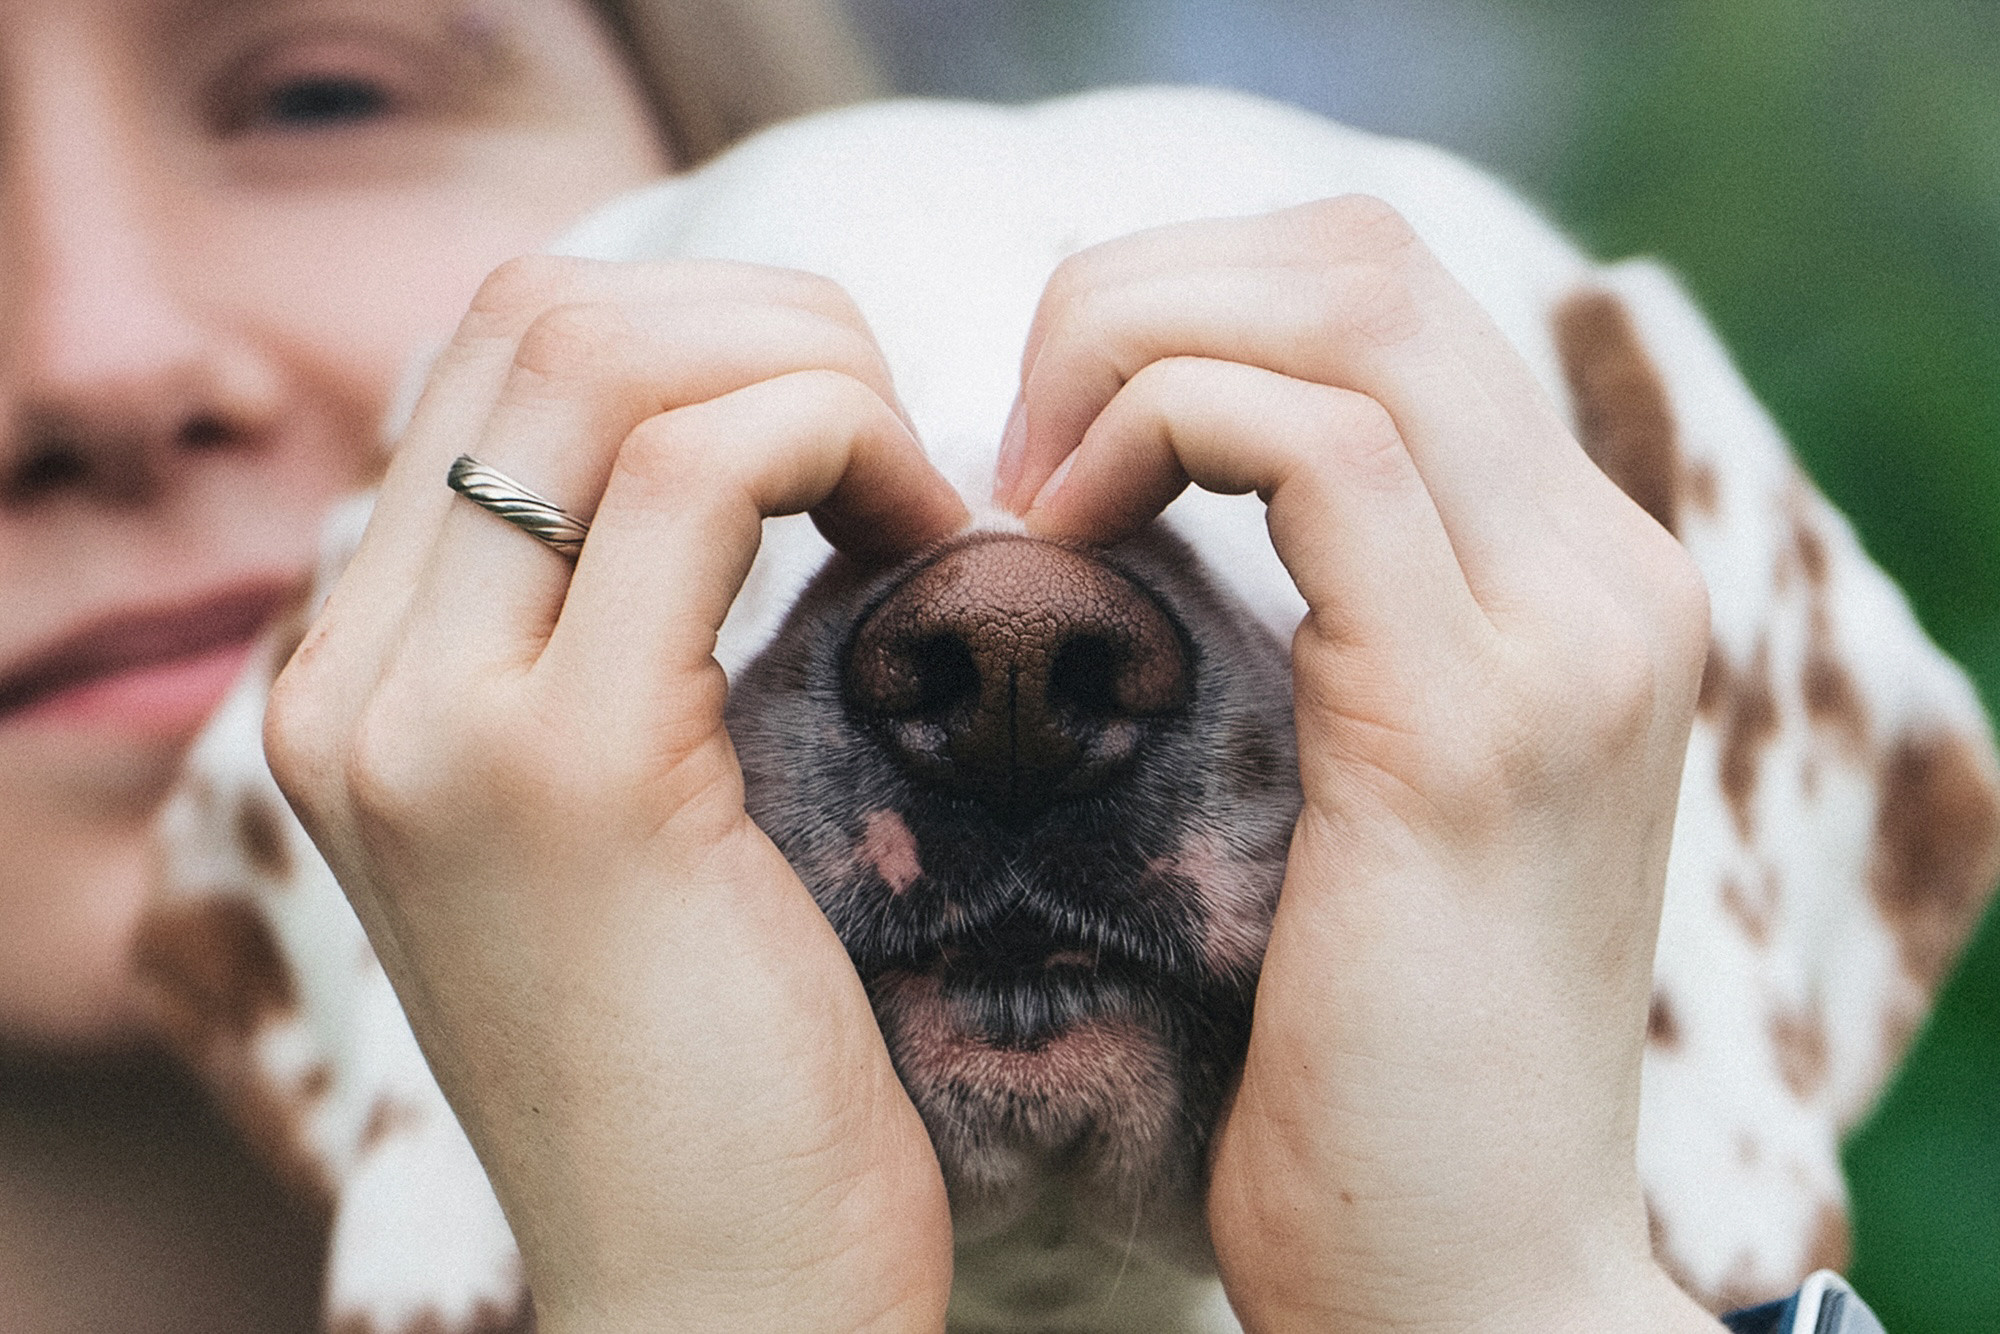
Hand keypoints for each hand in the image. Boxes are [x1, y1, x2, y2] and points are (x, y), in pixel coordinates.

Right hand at [265, 257, 964, 1333]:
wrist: (713, 1303)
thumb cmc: (716, 1073)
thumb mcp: (620, 826)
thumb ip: (608, 638)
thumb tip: (726, 453)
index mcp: (358, 678)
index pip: (498, 358)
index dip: (696, 335)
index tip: (839, 435)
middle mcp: (352, 677)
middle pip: (545, 315)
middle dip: (764, 322)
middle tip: (899, 438)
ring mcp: (432, 719)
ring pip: (612, 359)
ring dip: (814, 371)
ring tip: (919, 493)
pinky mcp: (567, 770)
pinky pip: (707, 471)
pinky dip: (847, 448)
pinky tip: (931, 542)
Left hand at [1013, 198, 1720, 1331]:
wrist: (1467, 1277)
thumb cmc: (1367, 1059)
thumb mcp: (1364, 792)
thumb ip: (1328, 622)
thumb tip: (1149, 486)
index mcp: (1581, 577)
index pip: (1390, 300)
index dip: (1196, 304)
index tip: (1060, 431)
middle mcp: (1605, 573)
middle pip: (1368, 261)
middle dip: (1146, 290)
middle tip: (1020, 430)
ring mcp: (1561, 636)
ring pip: (1343, 316)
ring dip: (1132, 345)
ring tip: (1023, 478)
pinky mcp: (1466, 723)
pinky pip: (1312, 452)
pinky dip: (1154, 437)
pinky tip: (1051, 537)